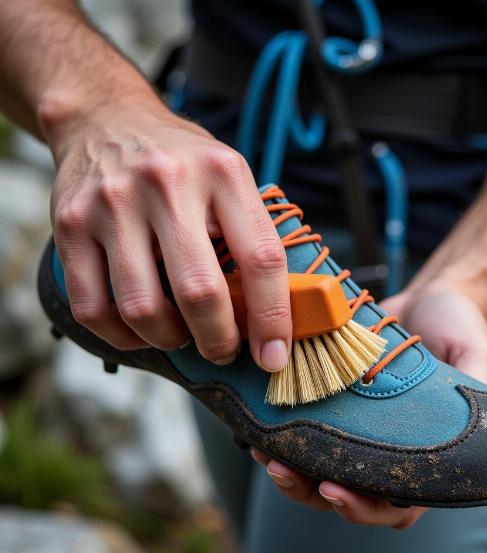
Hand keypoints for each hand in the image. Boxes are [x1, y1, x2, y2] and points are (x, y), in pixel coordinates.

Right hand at [47, 98, 291, 371]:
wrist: (105, 120)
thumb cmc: (181, 162)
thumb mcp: (229, 178)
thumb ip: (251, 235)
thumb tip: (272, 317)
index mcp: (222, 172)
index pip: (261, 259)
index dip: (273, 319)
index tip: (274, 355)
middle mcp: (167, 183)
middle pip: (201, 292)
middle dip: (219, 340)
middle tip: (225, 350)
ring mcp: (112, 204)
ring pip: (143, 309)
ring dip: (171, 340)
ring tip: (183, 335)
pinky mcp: (69, 224)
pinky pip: (93, 309)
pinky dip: (123, 337)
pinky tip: (142, 330)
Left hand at [251, 281, 486, 526]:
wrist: (427, 298)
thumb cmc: (458, 325)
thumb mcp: (478, 354)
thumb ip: (478, 386)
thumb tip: (479, 420)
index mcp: (426, 455)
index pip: (394, 504)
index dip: (363, 508)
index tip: (334, 490)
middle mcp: (386, 449)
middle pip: (345, 493)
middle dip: (310, 490)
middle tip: (283, 469)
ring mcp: (357, 428)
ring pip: (318, 468)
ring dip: (289, 469)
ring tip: (265, 452)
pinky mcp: (334, 404)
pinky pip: (306, 429)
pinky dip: (283, 433)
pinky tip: (260, 425)